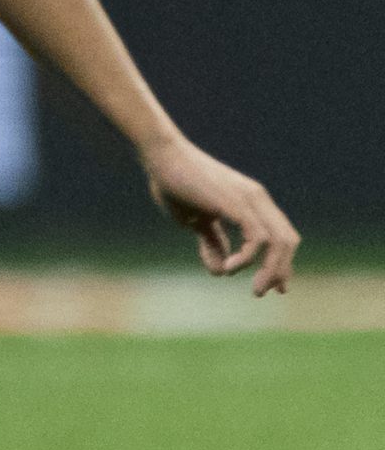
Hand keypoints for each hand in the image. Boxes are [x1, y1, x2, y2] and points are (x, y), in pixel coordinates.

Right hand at [141, 134, 299, 295]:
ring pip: (279, 243)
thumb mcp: (193, 220)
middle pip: (287, 241)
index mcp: (251, 200)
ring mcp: (250, 200)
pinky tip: (230, 268)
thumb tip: (221, 272)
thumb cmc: (173, 183)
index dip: (281, 262)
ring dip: (270, 271)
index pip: (281, 235)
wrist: (162, 157)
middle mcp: (257, 199)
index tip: (273, 287)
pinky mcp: (238, 204)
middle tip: (261, 292)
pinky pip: (257, 239)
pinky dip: (248, 259)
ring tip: (255, 290)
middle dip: (280, 270)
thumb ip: (211, 242)